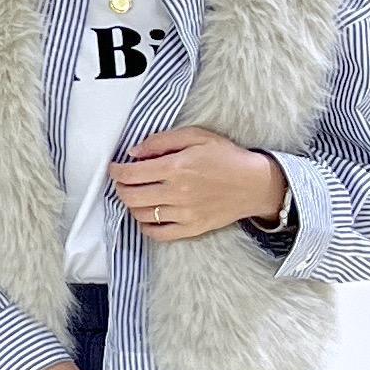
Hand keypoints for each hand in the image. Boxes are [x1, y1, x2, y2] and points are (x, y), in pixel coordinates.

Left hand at [108, 126, 287, 238]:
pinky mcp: (191, 228)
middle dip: (120, 188)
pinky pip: (158, 233)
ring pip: (141, 215)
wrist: (254, 184)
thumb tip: (134, 152)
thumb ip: (162, 141)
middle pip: (132, 196)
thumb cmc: (226, 157)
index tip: (114, 168)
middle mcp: (177, 193)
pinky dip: (145, 226)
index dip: (117, 171)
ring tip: (135, 196)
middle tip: (122, 182)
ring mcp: (184, 214)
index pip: (133, 173)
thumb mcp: (197, 136)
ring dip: (131, 205)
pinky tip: (146, 217)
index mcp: (177, 167)